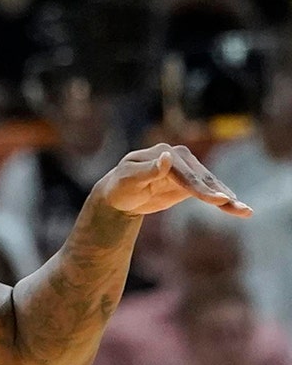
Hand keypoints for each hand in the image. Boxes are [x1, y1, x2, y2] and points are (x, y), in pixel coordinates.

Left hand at [97, 143, 251, 217]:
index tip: (217, 200)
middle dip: (218, 194)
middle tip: (234, 206)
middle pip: (202, 178)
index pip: (185, 174)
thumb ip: (148, 170)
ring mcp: (188, 168)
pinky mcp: (191, 181)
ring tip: (244, 211)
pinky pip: (209, 191)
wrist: (120, 195)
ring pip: (210, 185)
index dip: (200, 188)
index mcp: (164, 153)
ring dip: (227, 198)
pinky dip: (223, 200)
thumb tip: (166, 157)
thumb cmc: (120, 186)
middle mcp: (179, 157)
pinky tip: (239, 209)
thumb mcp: (129, 179)